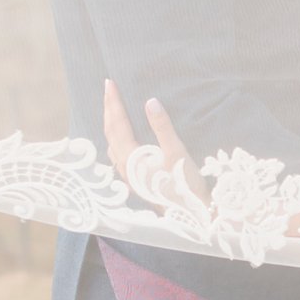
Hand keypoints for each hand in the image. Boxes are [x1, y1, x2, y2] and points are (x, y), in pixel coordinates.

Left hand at [103, 79, 208, 204]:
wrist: (191, 216)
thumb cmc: (185, 185)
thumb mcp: (177, 152)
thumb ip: (162, 127)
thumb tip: (150, 102)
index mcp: (132, 158)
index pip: (117, 124)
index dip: (113, 103)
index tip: (110, 84)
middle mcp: (124, 167)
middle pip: (110, 133)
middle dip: (108, 110)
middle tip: (108, 89)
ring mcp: (127, 176)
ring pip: (111, 144)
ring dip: (110, 124)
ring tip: (112, 108)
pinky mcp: (134, 181)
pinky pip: (117, 154)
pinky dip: (116, 138)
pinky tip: (121, 136)